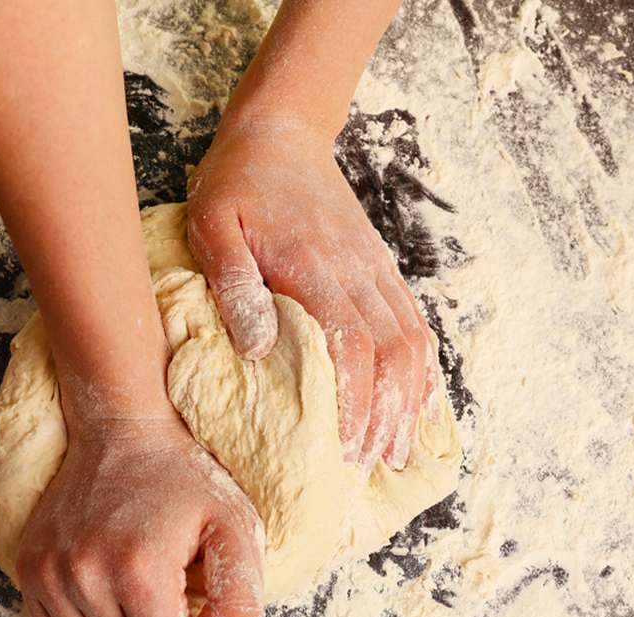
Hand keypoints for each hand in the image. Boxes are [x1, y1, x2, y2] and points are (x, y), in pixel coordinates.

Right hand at [14, 416, 264, 616]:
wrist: (120, 432)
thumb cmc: (184, 480)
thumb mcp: (236, 529)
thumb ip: (239, 605)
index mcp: (140, 569)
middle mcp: (85, 575)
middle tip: (175, 613)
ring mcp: (49, 573)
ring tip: (144, 614)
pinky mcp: (29, 570)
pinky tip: (111, 605)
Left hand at [187, 117, 435, 469]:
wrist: (280, 134)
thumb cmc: (237, 185)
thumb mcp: (212, 226)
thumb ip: (234, 284)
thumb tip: (257, 349)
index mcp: (314, 267)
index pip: (351, 347)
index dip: (355, 404)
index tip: (346, 450)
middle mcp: (356, 272)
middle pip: (393, 353)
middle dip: (388, 415)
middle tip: (372, 465)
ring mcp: (375, 269)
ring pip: (413, 340)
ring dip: (411, 398)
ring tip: (397, 448)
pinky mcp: (381, 267)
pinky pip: (414, 321)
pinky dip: (422, 366)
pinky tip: (416, 401)